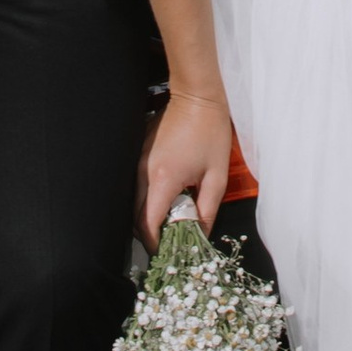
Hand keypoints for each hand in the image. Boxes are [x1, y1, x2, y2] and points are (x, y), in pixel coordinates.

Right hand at [138, 84, 234, 248]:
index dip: (154, 243)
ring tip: (170, 222)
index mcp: (163, 180)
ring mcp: (137, 162)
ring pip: (134, 202)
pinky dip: (147, 200)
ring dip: (148, 217)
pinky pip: (136, 186)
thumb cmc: (211, 133)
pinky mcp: (139, 154)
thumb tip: (201, 234)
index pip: (147, 224)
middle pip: (135, 217)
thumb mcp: (217, 176)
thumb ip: (208, 209)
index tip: (166, 253)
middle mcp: (143, 173)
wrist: (197, 97)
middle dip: (149, 235)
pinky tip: (166, 200)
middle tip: (170, 242)